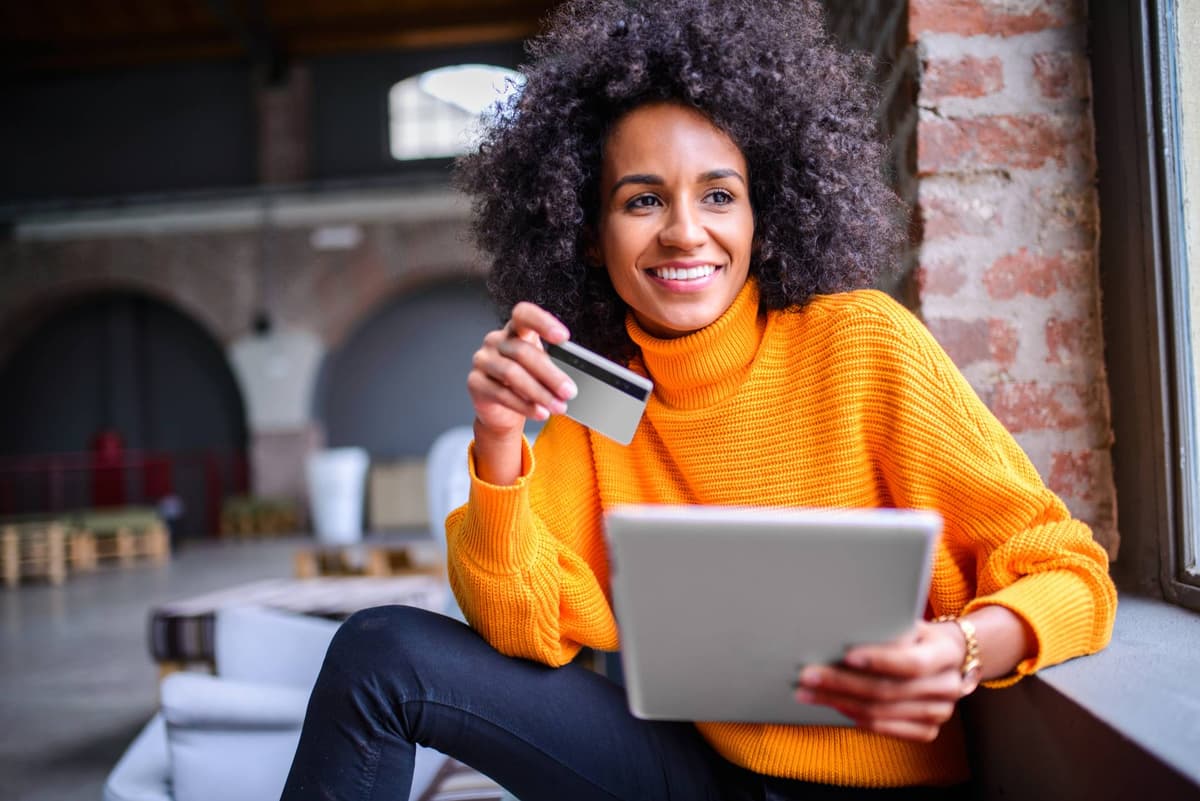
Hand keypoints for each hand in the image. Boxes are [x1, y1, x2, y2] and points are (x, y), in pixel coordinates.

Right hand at [466, 302, 577, 483]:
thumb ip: (554, 366)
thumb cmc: (526, 384)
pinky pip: (501, 393)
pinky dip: (525, 406)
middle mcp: (496, 341)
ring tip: (558, 406)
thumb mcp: (542, 370)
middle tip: (569, 391)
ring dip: (539, 393)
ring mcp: (483, 360)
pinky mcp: (475, 382)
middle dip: (550, 374)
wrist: (503, 411)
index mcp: (515, 331)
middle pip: (523, 352)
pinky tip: (540, 412)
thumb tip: (574, 379)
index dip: (542, 322)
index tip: (564, 338)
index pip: (523, 314)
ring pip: (512, 373)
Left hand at [794, 620, 971, 742]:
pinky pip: (885, 729)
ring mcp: (940, 712)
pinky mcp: (928, 730)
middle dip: (842, 683)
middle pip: (888, 691)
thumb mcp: (910, 623)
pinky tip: (834, 705)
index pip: (912, 662)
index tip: (845, 656)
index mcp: (946, 653)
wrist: (949, 657)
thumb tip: (843, 630)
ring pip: (881, 712)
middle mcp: (948, 686)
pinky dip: (856, 717)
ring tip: (809, 692)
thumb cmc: (918, 634)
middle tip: (808, 676)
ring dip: (839, 702)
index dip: (879, 660)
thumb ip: (887, 629)